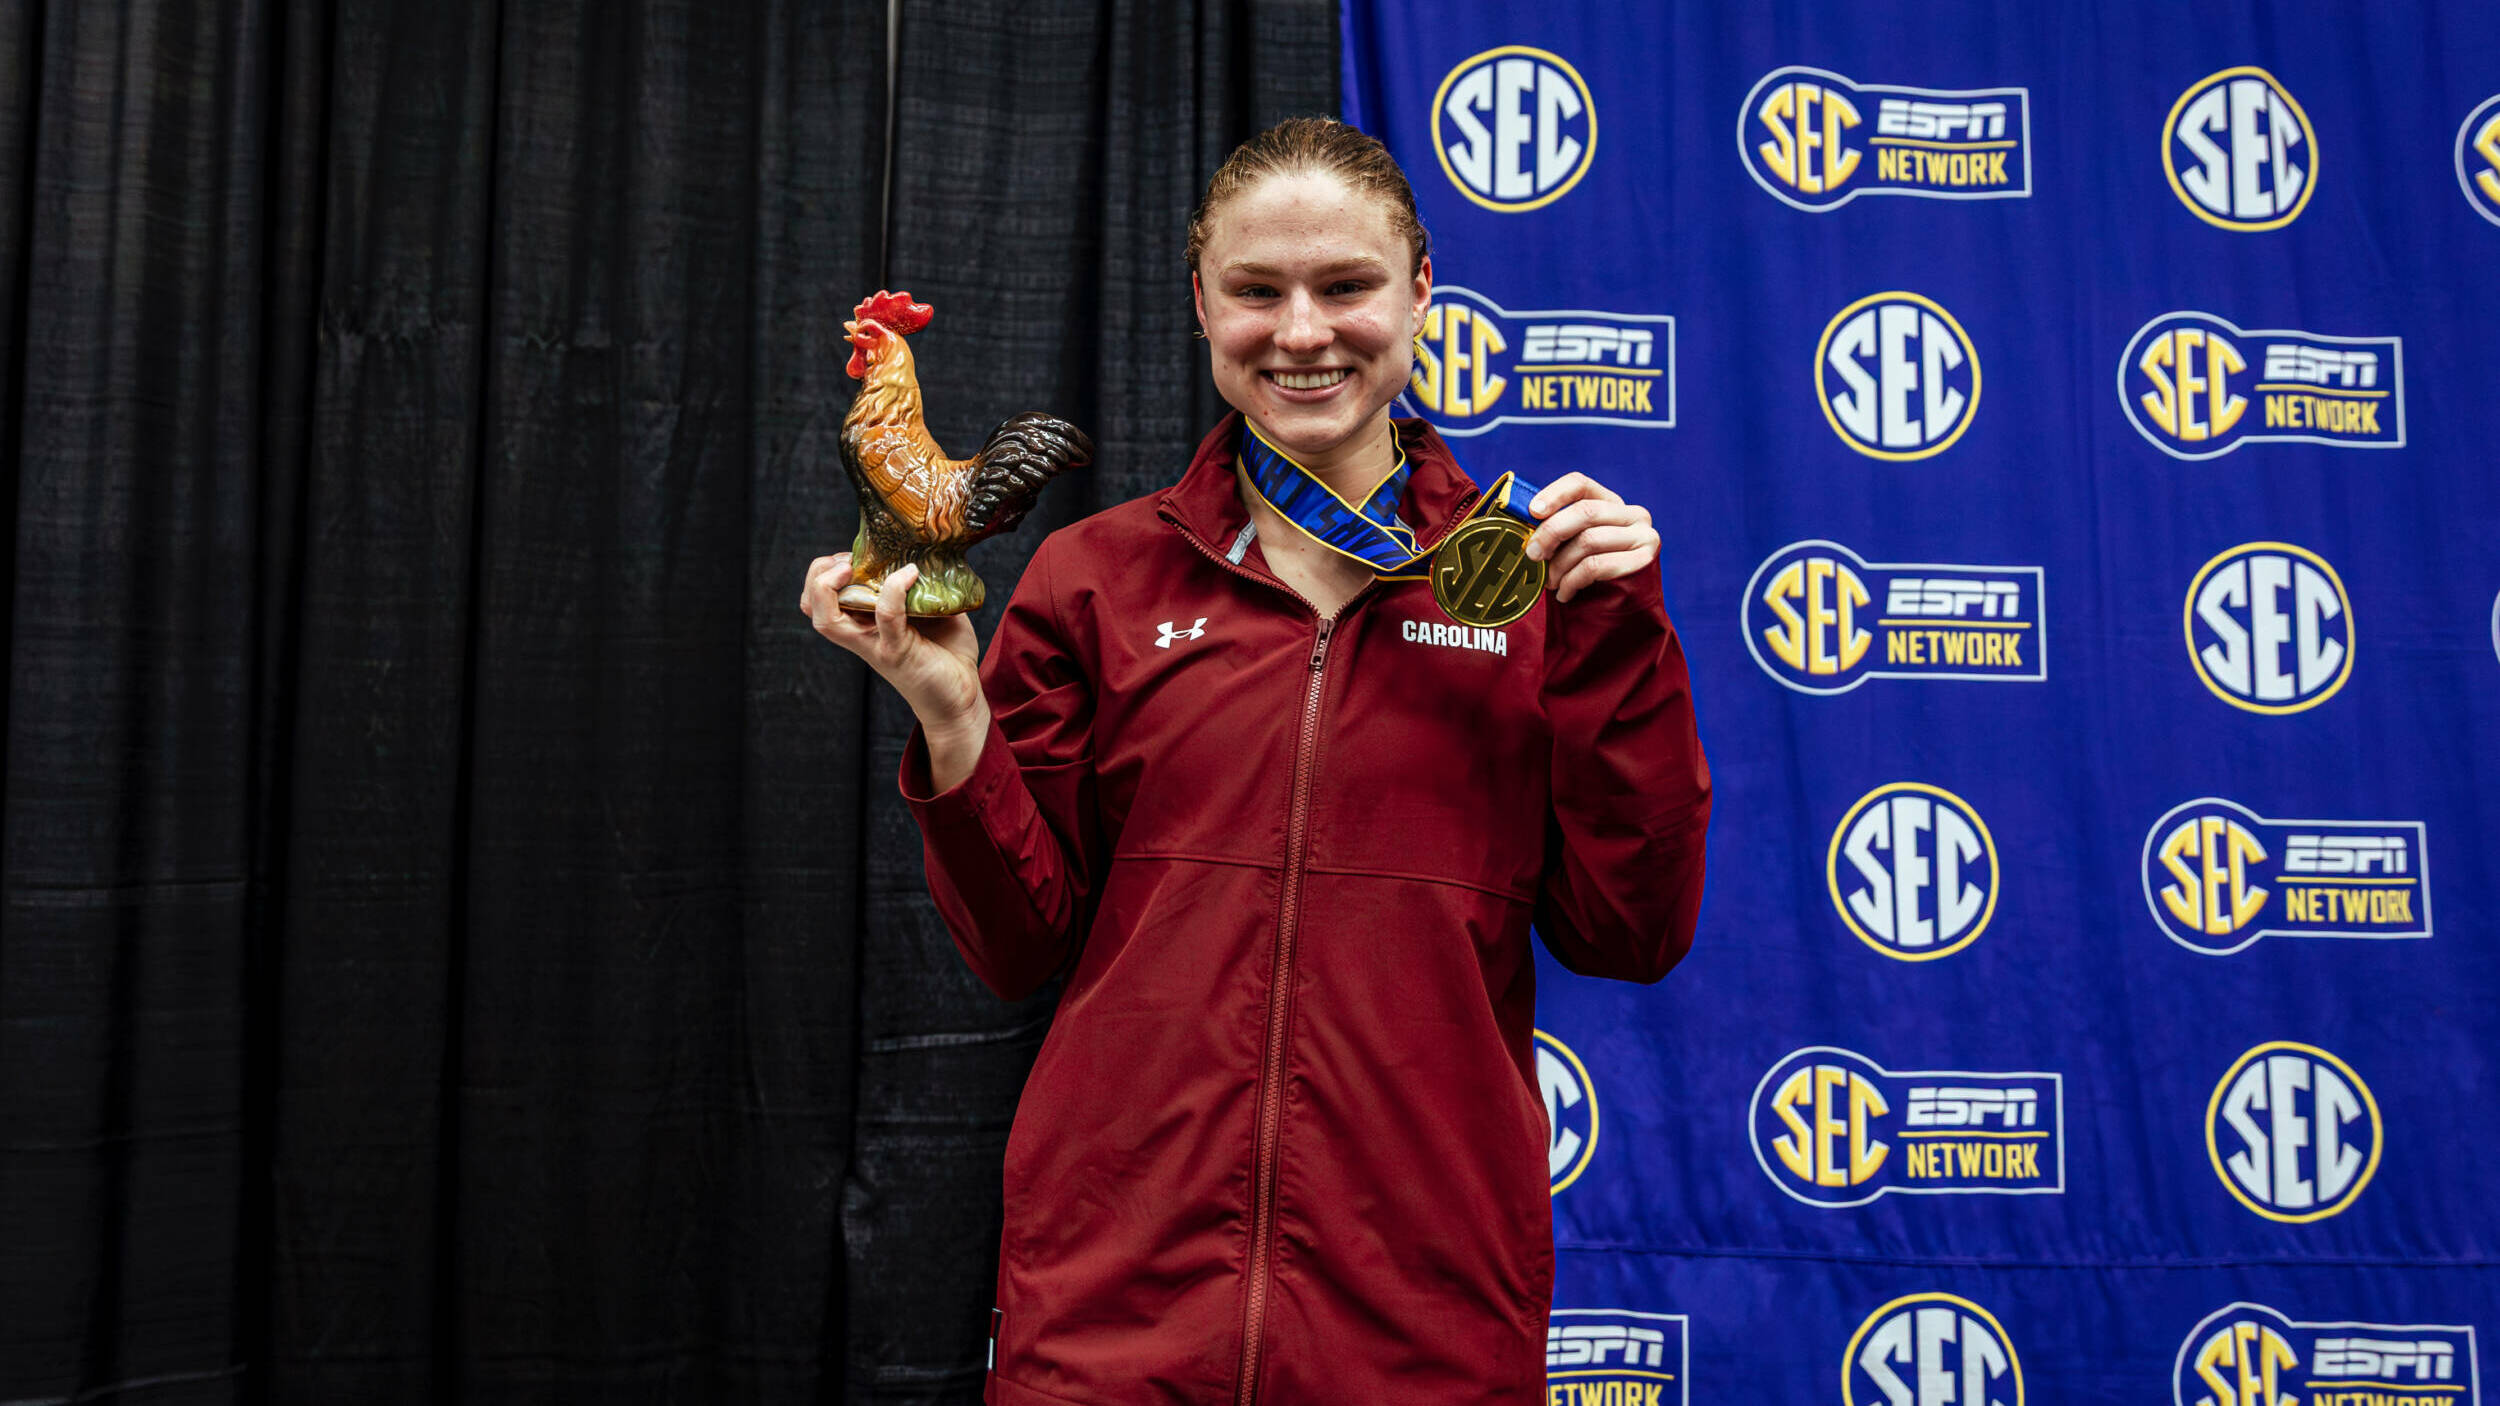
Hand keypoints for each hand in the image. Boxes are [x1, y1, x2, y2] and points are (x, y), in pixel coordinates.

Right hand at [801, 553, 988, 739]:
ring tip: (852, 566)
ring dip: (829, 586)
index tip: (851, 555)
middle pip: (811, 607)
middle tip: (846, 561)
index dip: (823, 572)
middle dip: (817, 576)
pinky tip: (910, 574)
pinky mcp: (898, 652)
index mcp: (862, 622)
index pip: (819, 599)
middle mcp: (860, 634)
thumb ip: (922, 584)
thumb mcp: (931, 608)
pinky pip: (886, 616)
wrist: (963, 695)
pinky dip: (894, 590)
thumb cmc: (947, 653)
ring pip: (827, 620)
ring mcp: (875, 645)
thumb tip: (929, 553)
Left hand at [1521, 473, 1659, 602]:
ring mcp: (1643, 536)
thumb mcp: (1574, 545)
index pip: (1581, 484)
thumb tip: (1524, 524)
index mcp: (1611, 503)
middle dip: (1551, 533)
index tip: (1533, 512)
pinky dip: (1572, 581)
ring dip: (1560, 565)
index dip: (1555, 494)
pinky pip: (1596, 565)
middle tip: (1531, 554)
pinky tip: (1564, 593)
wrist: (1620, 610)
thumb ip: (1558, 529)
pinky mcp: (1643, 561)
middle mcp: (1633, 514)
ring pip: (1589, 540)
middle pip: (1585, 512)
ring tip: (1550, 582)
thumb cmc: (1589, 574)